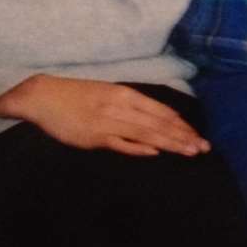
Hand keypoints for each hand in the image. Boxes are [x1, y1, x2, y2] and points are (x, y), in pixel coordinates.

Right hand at [0, 75, 208, 157]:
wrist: (43, 96)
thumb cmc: (76, 97)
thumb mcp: (107, 95)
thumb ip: (131, 108)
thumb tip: (156, 121)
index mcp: (124, 94)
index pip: (160, 110)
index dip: (180, 124)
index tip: (197, 135)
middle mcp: (120, 105)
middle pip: (158, 122)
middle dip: (183, 136)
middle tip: (203, 148)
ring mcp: (108, 121)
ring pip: (145, 132)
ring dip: (170, 143)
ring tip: (189, 151)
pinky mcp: (94, 136)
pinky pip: (120, 142)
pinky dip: (138, 147)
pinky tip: (155, 152)